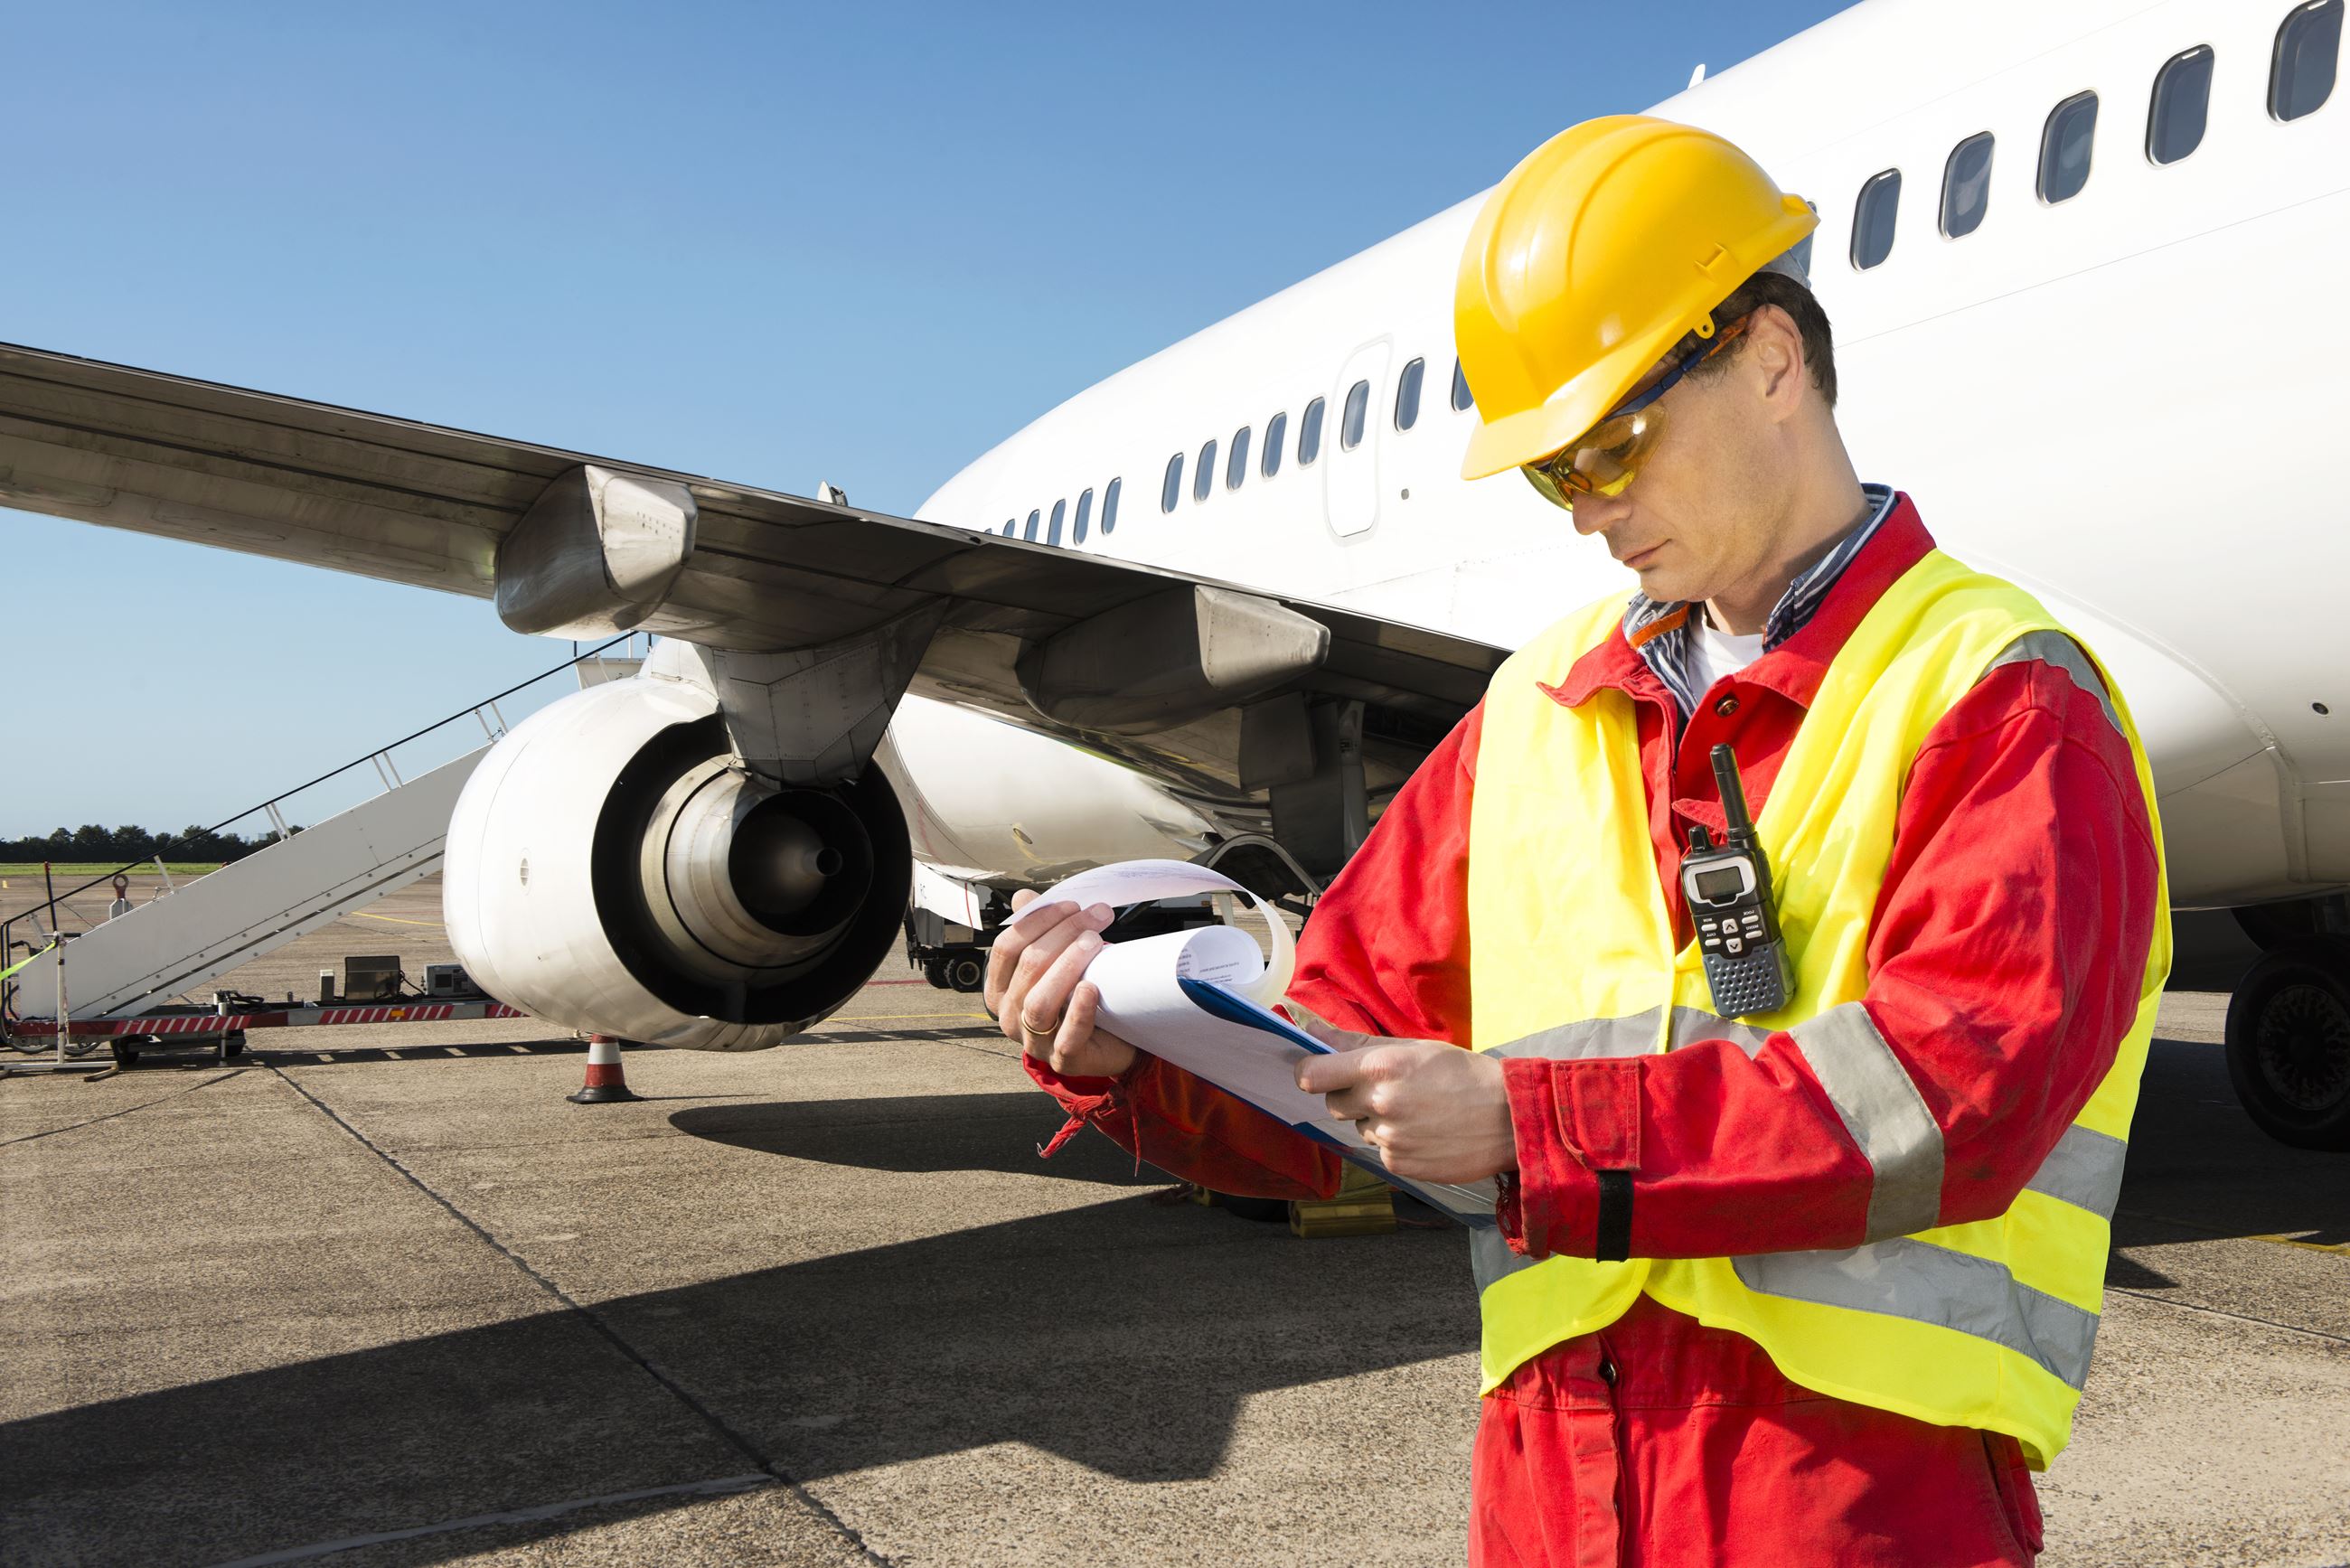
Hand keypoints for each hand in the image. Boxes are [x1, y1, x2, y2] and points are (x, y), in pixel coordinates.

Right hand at [985, 890, 1139, 1078]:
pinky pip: (1066, 1037)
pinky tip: (1091, 988)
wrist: (1115, 1039)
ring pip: (1039, 1001)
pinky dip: (1078, 1011)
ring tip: (1094, 943)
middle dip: (1064, 934)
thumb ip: (1038, 931)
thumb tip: (1022, 897)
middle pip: (1028, 967)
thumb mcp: (1059, 960)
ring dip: (1067, 966)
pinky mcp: (1062, 1060)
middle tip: (1098, 916)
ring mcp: (1034, 1042)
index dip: (1037, 921)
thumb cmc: (1080, 995)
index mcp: (1001, 989)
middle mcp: (1010, 1016)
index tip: (1072, 905)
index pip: (1007, 948)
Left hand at [1292, 1018, 1516, 1183]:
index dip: (1310, 1074)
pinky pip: (1380, 1152)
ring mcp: (1389, 1138)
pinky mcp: (1400, 1165)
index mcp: (1380, 1067)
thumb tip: (1311, 1032)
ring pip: (1360, 1128)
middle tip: (1385, 1090)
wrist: (1509, 1118)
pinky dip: (1396, 1144)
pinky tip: (1424, 1133)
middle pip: (1333, 1104)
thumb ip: (1356, 1044)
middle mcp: (1379, 1103)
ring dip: (1376, 1121)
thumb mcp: (1413, 1048)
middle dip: (1350, 1097)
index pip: (1311, 1075)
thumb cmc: (1463, 1074)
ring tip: (1415, 1112)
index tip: (1317, 1074)